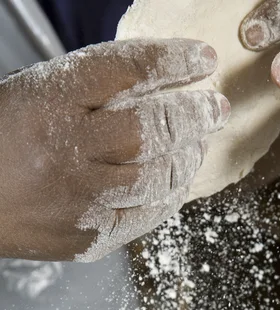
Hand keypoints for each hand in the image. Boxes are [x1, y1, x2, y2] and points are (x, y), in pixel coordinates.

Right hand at [0, 39, 229, 261]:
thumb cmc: (6, 143)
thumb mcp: (40, 95)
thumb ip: (93, 89)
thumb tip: (163, 83)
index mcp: (50, 102)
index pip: (127, 70)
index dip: (174, 61)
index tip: (203, 59)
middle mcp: (67, 150)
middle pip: (151, 127)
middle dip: (196, 114)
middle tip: (216, 108)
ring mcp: (80, 200)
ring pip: (158, 176)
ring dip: (190, 158)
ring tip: (200, 145)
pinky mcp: (89, 238)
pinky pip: (147, 216)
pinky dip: (171, 197)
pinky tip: (180, 183)